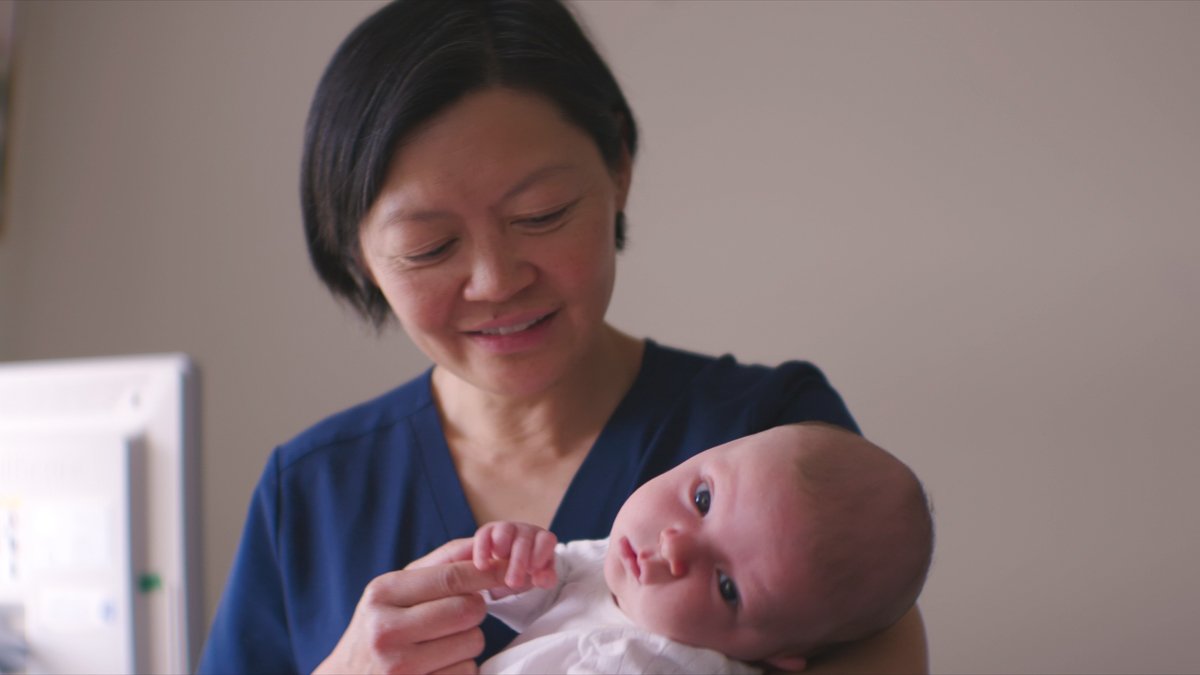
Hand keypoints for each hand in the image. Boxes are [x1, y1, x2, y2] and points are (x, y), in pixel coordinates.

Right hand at [313, 559, 503, 674]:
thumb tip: (482, 543)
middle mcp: (387, 630)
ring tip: (439, 646)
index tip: (509, 568)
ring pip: (473, 643)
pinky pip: (467, 672)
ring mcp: (401, 667)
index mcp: (382, 594)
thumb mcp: (393, 593)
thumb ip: (437, 566)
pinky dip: (461, 669)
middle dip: (475, 610)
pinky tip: (436, 668)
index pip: (451, 577)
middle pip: (469, 609)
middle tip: (458, 615)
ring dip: (468, 643)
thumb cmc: (380, 630)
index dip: (488, 571)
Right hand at [472, 521, 557, 592]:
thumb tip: (540, 579)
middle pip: (523, 541)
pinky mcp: (486, 533)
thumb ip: (544, 579)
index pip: (546, 540)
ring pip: (504, 531)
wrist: (505, 567)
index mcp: (542, 540)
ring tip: (498, 566)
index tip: (533, 569)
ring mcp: (505, 530)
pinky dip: (482, 550)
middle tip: (513, 582)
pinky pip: (484, 536)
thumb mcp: (538, 576)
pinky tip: (482, 566)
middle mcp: (524, 532)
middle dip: (518, 562)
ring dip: (501, 547)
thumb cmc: (528, 570)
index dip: (541, 553)